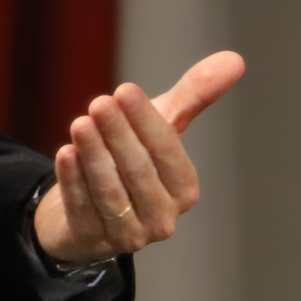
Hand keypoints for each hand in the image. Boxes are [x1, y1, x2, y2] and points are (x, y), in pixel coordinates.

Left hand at [31, 50, 242, 264]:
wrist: (88, 209)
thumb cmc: (132, 160)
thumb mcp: (161, 128)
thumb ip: (194, 96)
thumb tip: (235, 59)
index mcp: (185, 190)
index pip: (167, 152)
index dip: (146, 122)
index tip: (124, 90)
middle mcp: (163, 218)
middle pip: (138, 171)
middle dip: (118, 135)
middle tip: (99, 102)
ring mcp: (128, 235)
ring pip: (110, 190)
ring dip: (94, 155)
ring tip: (79, 123)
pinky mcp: (93, 240)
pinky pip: (83, 207)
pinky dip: (73, 179)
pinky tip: (65, 152)